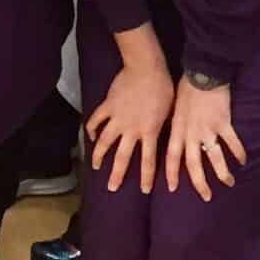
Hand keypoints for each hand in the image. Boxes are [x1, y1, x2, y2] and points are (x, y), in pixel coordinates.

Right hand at [86, 59, 175, 193]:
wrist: (147, 69)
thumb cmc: (164, 89)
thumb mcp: (170, 113)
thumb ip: (163, 128)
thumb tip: (164, 138)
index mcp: (149, 132)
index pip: (148, 161)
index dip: (146, 177)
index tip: (144, 190)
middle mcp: (131, 129)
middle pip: (122, 157)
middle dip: (117, 174)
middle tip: (111, 188)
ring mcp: (117, 118)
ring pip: (104, 141)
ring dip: (98, 155)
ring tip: (95, 165)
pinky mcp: (107, 106)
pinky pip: (96, 120)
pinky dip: (90, 128)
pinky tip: (89, 135)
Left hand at [164, 78, 245, 201]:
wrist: (201, 74)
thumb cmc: (185, 88)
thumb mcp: (173, 108)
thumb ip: (176, 125)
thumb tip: (176, 136)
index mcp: (177, 130)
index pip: (172, 157)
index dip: (171, 174)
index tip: (172, 188)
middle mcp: (191, 134)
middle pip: (193, 164)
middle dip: (199, 183)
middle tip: (206, 197)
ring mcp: (208, 130)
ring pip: (215, 158)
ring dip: (222, 173)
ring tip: (228, 183)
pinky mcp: (223, 124)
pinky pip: (232, 143)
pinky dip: (238, 152)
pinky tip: (243, 161)